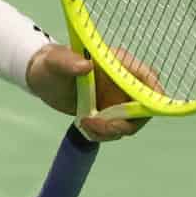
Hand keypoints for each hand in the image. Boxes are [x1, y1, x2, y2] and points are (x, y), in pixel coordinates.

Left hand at [25, 44, 156, 141]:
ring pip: (129, 123)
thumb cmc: (51, 63)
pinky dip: (101, 134)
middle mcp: (123, 83)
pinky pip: (113, 130)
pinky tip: (83, 126)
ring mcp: (117, 100)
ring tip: (86, 124)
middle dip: (126, 122)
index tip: (142, 112)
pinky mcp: (107, 114)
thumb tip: (84, 66)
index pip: (147, 79)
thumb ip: (68, 62)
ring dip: (110, 131)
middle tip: (103, 126)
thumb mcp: (55, 61)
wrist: (43, 78)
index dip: (153, 96)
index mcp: (119, 64)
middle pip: (143, 108)